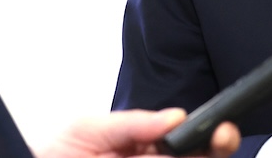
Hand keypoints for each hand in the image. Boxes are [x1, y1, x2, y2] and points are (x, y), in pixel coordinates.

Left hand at [36, 108, 240, 157]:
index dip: (207, 133)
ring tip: (204, 148)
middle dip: (213, 148)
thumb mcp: (86, 128)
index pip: (186, 140)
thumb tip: (175, 116)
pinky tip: (183, 156)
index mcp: (142, 147)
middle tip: (222, 139)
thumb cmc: (50, 155)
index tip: (219, 128)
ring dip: (198, 157)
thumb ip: (131, 122)